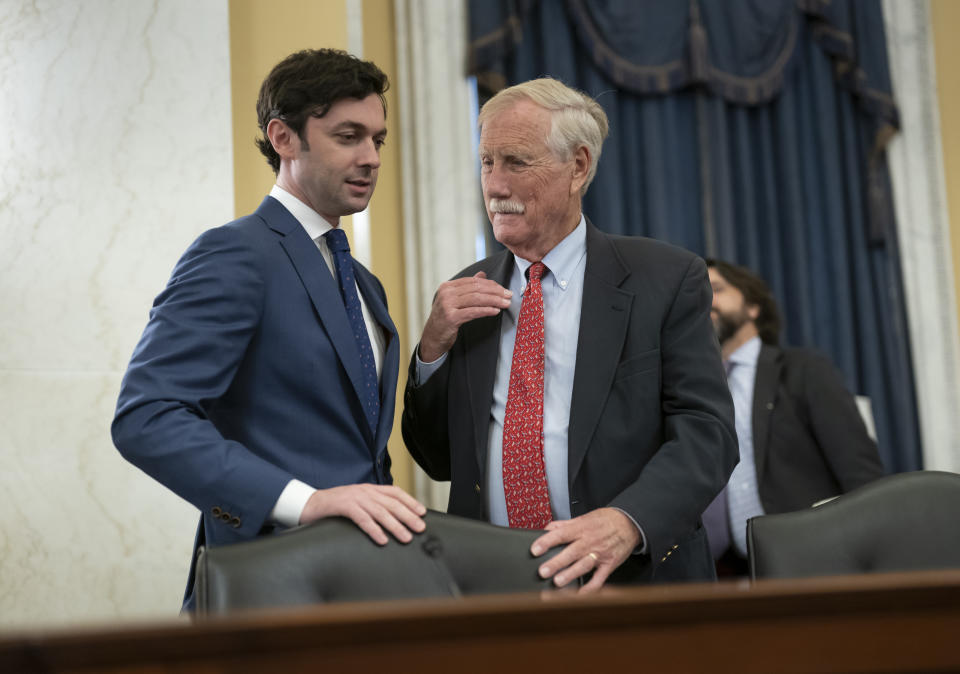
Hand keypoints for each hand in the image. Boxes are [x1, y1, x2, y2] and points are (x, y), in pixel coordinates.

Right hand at [299, 484, 426, 544]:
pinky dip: (374, 529)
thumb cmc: (335, 506)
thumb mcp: (357, 502)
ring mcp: (354, 498)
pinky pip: (362, 519)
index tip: (422, 512)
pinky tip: (382, 539)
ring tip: (406, 537)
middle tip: (420, 528)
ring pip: (380, 512)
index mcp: (369, 489)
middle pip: (391, 503)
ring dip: (395, 526)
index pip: (395, 492)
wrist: (308, 504)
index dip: (410, 501)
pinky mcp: (343, 507)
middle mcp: (364, 491)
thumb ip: (372, 506)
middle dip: (408, 516)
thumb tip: (392, 517)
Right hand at [418, 272, 511, 361]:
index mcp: (448, 286)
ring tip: (505, 303)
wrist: (432, 337)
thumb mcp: (455, 300)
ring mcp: (447, 305)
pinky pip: (472, 312)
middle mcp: (446, 293)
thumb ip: (467, 287)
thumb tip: (482, 274)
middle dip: (495, 292)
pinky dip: (486, 310)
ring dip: (494, 300)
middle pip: (476, 289)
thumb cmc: (445, 318)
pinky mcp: (451, 318)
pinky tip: (496, 311)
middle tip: (508, 295)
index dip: (491, 284)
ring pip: (476, 299)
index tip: (503, 289)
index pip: (473, 281)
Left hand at [530, 508, 640, 591]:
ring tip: (558, 583)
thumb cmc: (604, 520)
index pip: (561, 534)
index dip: (546, 542)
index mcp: (581, 528)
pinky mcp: (609, 565)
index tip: (534, 549)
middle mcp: (589, 541)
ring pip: (583, 566)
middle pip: (571, 552)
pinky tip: (580, 594)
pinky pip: (599, 579)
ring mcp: (599, 554)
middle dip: (556, 563)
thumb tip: (547, 529)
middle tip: (542, 571)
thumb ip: (564, 524)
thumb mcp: (584, 517)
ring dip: (570, 574)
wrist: (629, 523)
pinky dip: (590, 588)